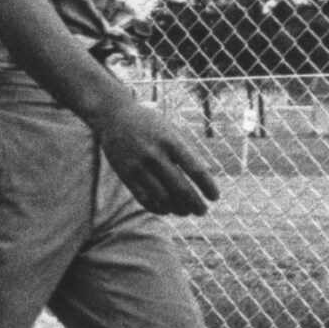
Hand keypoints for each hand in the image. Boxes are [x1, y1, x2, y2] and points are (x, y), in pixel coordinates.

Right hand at [95, 95, 220, 216]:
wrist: (113, 115)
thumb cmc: (149, 123)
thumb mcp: (171, 130)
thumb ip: (187, 150)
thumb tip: (208, 173)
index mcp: (170, 140)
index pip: (195, 169)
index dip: (208, 186)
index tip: (215, 197)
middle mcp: (154, 154)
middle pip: (180, 187)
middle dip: (195, 204)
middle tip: (203, 211)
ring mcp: (138, 165)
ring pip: (162, 197)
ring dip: (178, 209)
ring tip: (186, 211)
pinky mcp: (125, 174)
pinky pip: (144, 198)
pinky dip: (158, 208)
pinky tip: (167, 210)